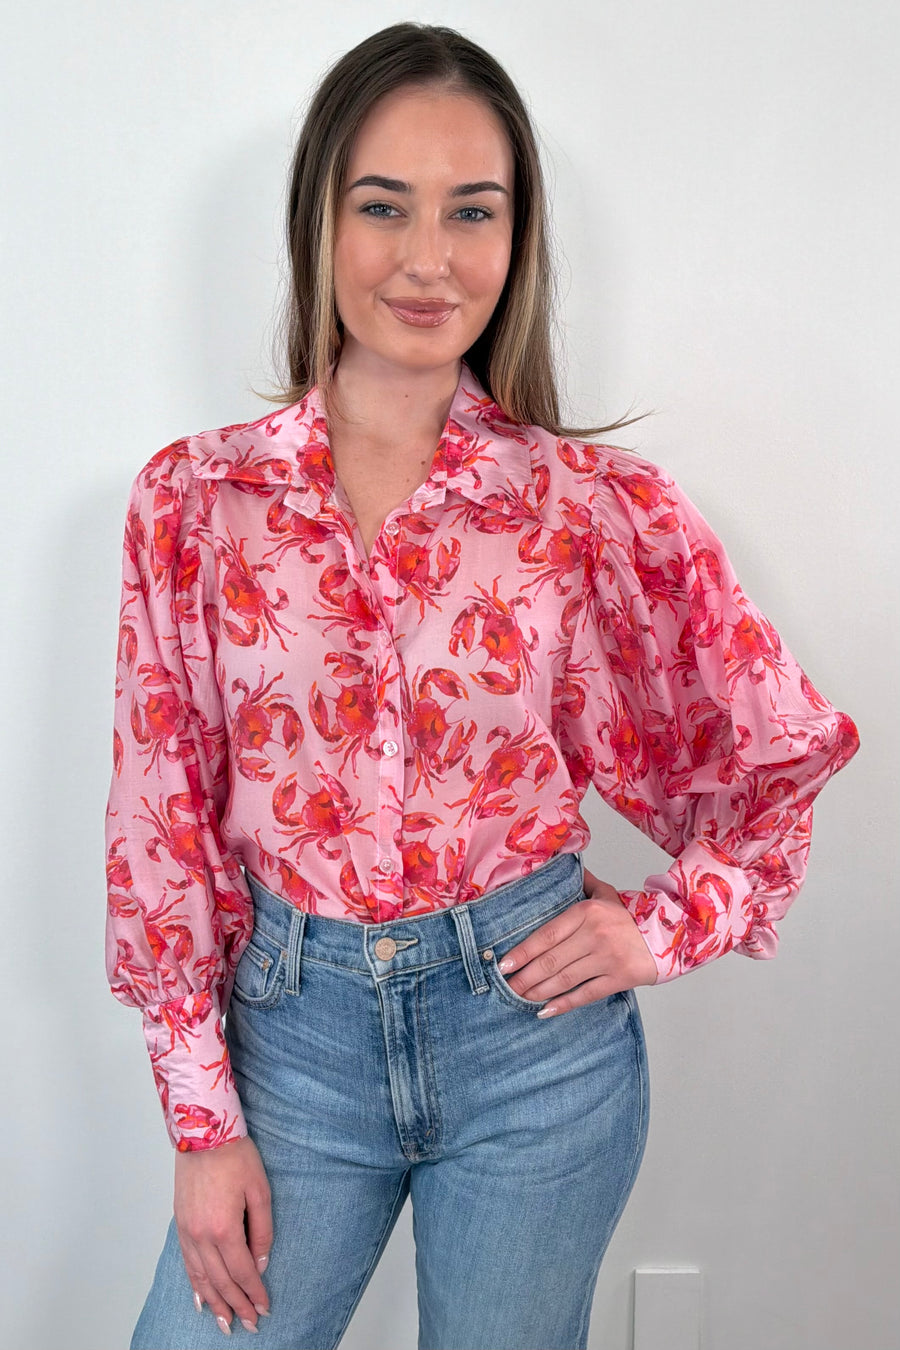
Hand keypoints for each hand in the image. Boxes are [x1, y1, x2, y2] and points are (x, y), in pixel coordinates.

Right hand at [174, 1132, 272, 1335]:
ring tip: (225, 1322)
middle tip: (249, 1325)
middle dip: (237, 1305)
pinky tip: (201, 1298)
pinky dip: (195, 1284)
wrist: (202, 1133)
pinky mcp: (180, 1224)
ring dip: (214, 1302)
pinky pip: (187, 1263)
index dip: (254, 1292)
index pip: (242, 1271)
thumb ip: (262, 1229)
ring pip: (201, 1277)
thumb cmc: (235, 1156)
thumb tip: (261, 1261)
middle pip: (221, 1281)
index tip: (264, 1307)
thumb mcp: (260, 1190)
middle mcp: (202, 1235)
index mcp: (225, 1227)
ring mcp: (187, 1231)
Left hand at [498, 865, 657, 1015]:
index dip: (524, 950)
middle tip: (505, 987)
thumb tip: (562, 865)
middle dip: (524, 976)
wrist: (670, 934)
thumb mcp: (607, 894)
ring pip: (564, 979)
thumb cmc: (632, 917)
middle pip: (552, 960)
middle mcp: (596, 935)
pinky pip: (586, 994)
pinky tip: (545, 1011)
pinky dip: (564, 1004)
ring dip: (538, 991)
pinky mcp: (620, 979)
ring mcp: (608, 959)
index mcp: (587, 912)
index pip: (547, 934)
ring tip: (518, 998)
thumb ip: (582, 882)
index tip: (504, 963)